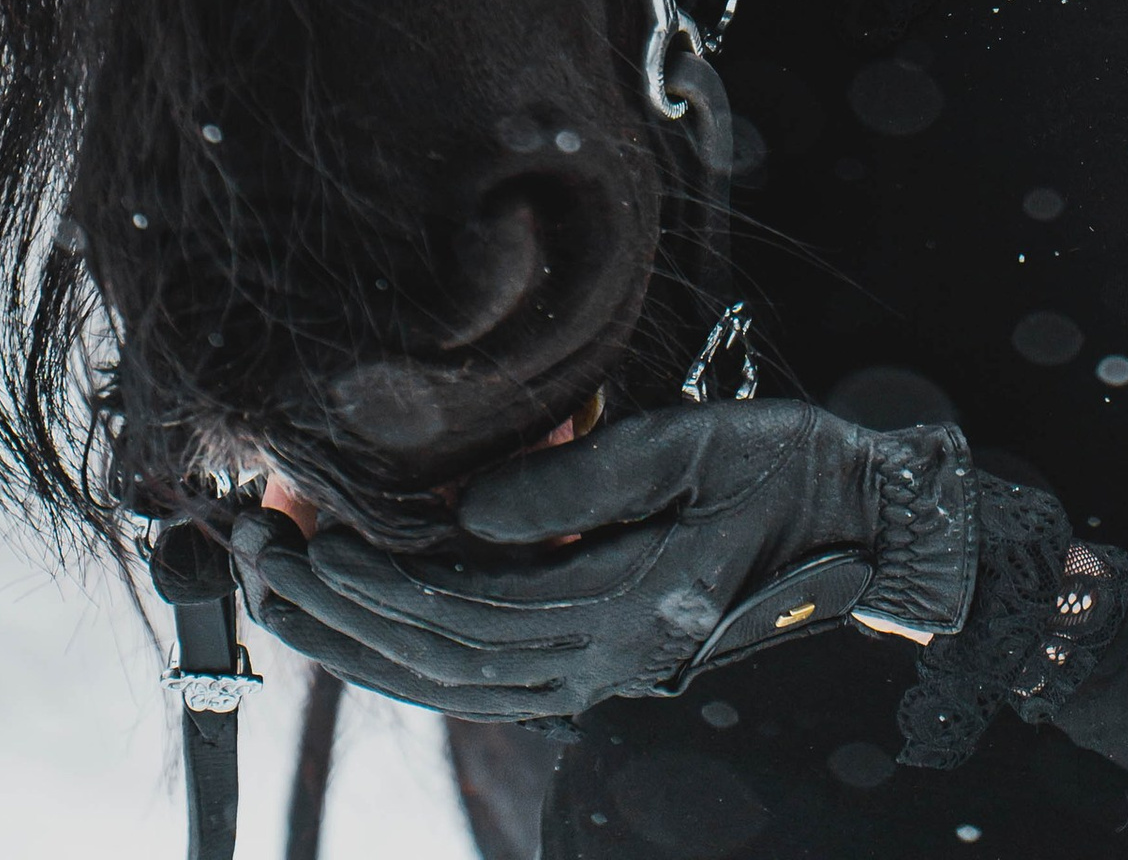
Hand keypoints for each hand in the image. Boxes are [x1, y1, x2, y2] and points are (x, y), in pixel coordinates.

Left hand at [231, 398, 976, 723]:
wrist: (878, 533)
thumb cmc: (799, 471)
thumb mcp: (699, 446)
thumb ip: (584, 483)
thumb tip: (471, 510)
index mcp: (624, 608)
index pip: (458, 609)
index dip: (365, 578)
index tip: (292, 530)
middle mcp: (604, 661)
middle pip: (435, 656)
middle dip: (332, 611)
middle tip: (249, 553)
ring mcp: (605, 675)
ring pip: (450, 682)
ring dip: (356, 638)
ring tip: (280, 585)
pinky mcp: (608, 664)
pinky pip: (486, 681)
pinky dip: (413, 655)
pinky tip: (368, 621)